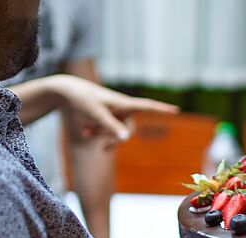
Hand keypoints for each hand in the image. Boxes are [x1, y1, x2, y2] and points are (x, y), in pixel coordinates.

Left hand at [49, 75, 178, 146]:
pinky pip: (109, 131)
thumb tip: (126, 138)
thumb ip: (111, 127)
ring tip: (84, 133)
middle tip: (90, 137)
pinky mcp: (109, 117)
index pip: (147, 106)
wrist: (69, 92)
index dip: (162, 109)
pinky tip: (85, 134)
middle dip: (111, 137)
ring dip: (101, 135)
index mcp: (124, 103)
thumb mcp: (96, 114)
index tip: (176, 110)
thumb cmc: (84, 100)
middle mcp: (123, 109)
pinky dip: (98, 134)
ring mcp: (116, 114)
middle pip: (128, 130)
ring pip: (116, 132)